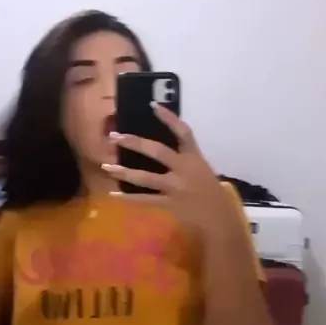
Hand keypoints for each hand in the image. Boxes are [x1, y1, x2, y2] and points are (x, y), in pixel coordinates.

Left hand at [102, 103, 230, 235]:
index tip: (153, 106)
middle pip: (157, 151)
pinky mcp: (169, 204)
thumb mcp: (202, 170)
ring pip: (146, 177)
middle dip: (135, 143)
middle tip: (115, 137)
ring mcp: (175, 187)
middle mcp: (183, 169)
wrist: (219, 218)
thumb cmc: (211, 192)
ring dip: (124, 172)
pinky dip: (128, 198)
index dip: (169, 118)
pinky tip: (113, 193)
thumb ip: (184, 159)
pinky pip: (145, 199)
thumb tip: (159, 150)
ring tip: (106, 166)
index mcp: (194, 158)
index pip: (183, 132)